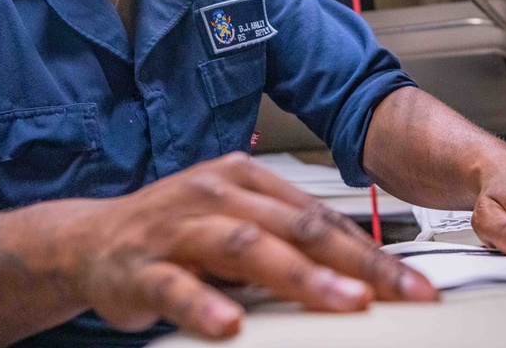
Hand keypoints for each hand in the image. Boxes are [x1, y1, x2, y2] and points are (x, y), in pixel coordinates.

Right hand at [57, 152, 436, 338]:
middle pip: (294, 227)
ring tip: (342, 300)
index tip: (413, 285)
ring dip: (298, 275)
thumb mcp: (234, 222)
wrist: (91, 240)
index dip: (370, 251)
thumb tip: (360, 272)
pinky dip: (205, 304)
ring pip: (244, 247)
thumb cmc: (174, 230)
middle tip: (400, 293)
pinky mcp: (142, 267)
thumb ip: (286, 238)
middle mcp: (215, 193)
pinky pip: (176, 287)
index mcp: (243, 179)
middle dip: (354, 262)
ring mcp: (178, 228)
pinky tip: (230, 325)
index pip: (318, 216)